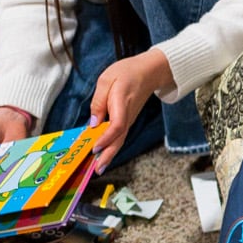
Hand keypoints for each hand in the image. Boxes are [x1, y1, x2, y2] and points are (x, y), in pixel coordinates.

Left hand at [85, 47, 174, 168]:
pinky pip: (119, 137)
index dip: (105, 137)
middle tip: (97, 170)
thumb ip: (98, 100)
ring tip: (98, 168)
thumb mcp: (107, 79)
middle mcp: (127, 116)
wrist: (149, 72)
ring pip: (119, 140)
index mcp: (121, 103)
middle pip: (118, 139)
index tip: (94, 147)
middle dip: (107, 155)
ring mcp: (129, 120)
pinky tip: (103, 155)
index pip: (116, 125)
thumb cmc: (127, 73)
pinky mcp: (127, 121)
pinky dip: (111, 147)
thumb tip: (93, 122)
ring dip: (109, 155)